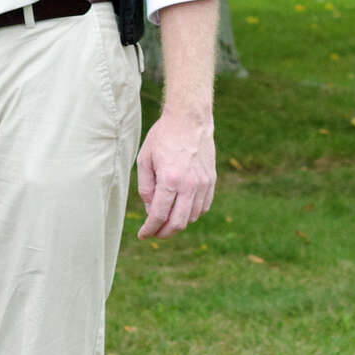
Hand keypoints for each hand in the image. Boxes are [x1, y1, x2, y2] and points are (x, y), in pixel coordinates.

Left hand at [136, 111, 215, 239]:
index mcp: (170, 180)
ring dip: (178, 223)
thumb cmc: (163, 137)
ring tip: (166, 220)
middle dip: (164, 233)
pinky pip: (203, 207)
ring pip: (192, 217)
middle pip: (178, 223)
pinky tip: (182, 211)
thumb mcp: (145, 159)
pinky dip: (192, 214)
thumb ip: (146, 188)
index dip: (149, 229)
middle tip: (154, 233)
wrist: (190, 120)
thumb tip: (150, 210)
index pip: (159, 215)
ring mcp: (203, 184)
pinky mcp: (211, 181)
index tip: (142, 235)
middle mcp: (189, 185)